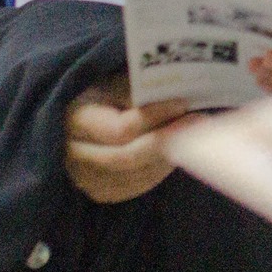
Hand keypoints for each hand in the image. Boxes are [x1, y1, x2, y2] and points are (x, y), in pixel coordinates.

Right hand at [64, 74, 192, 204]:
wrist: (78, 116)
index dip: (154, 117)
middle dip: (167, 139)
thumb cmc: (101, 92)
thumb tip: (172, 89)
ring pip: (135, 175)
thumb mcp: (112, 80)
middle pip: (128, 157)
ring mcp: (84, 178)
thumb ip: (135, 87)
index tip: (182, 103)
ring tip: (192, 134)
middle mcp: (73, 154)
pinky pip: (136, 186)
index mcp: (75, 120)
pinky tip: (174, 151)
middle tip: (198, 122)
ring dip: (166, 156)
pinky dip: (159, 170)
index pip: (119, 129)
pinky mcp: (100, 190)